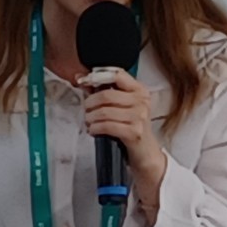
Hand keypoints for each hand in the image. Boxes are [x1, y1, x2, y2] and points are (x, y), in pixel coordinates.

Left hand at [82, 68, 166, 184]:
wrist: (145, 152)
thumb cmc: (132, 126)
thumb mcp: (123, 105)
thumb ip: (105, 90)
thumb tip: (82, 79)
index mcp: (139, 90)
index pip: (117, 74)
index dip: (97, 77)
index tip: (85, 82)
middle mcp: (142, 101)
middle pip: (106, 94)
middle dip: (90, 102)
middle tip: (86, 109)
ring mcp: (139, 117)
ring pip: (104, 111)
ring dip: (90, 117)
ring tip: (88, 121)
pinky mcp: (134, 132)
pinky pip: (106, 126)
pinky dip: (95, 128)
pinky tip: (93, 130)